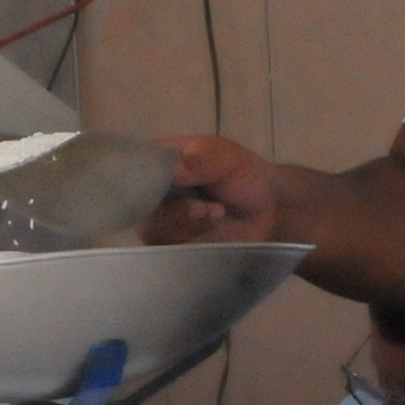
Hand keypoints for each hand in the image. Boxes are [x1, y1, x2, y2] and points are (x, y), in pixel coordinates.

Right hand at [142, 134, 284, 244]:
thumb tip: (173, 170)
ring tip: (216, 211)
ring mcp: (163, 220)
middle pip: (136, 203)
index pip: (132, 166)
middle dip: (167, 206)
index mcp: (161, 162)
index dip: (138, 176)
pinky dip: (191, 235)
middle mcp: (155, 192)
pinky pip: (167, 246)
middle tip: (199, 205)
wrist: (272, 210)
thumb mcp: (226, 157)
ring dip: (184, 221)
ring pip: (152, 227)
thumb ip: (201, 159)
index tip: (163, 182)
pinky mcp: (174, 245)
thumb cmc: (246, 176)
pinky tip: (215, 223)